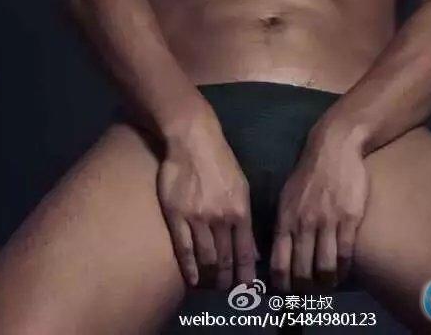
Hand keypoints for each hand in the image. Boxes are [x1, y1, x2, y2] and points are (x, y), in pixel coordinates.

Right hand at [157, 110, 259, 291]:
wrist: (194, 140)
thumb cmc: (220, 162)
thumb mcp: (242, 188)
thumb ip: (245, 220)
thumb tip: (254, 251)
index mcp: (240, 211)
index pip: (245, 253)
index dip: (246, 275)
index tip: (246, 289)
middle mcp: (221, 218)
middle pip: (224, 260)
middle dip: (226, 280)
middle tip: (226, 290)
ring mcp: (197, 218)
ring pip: (205, 258)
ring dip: (209, 276)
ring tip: (210, 285)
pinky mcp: (176, 215)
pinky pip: (183, 248)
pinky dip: (189, 267)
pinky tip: (191, 279)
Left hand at [269, 125, 368, 291]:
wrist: (334, 147)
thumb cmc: (308, 174)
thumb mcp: (286, 197)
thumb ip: (283, 225)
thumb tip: (275, 253)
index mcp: (285, 219)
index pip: (279, 263)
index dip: (282, 285)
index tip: (287, 294)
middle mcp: (303, 224)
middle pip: (302, 271)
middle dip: (305, 290)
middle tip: (310, 294)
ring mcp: (327, 222)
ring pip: (325, 267)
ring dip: (327, 283)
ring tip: (328, 285)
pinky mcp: (348, 218)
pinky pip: (345, 254)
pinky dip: (344, 269)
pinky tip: (344, 271)